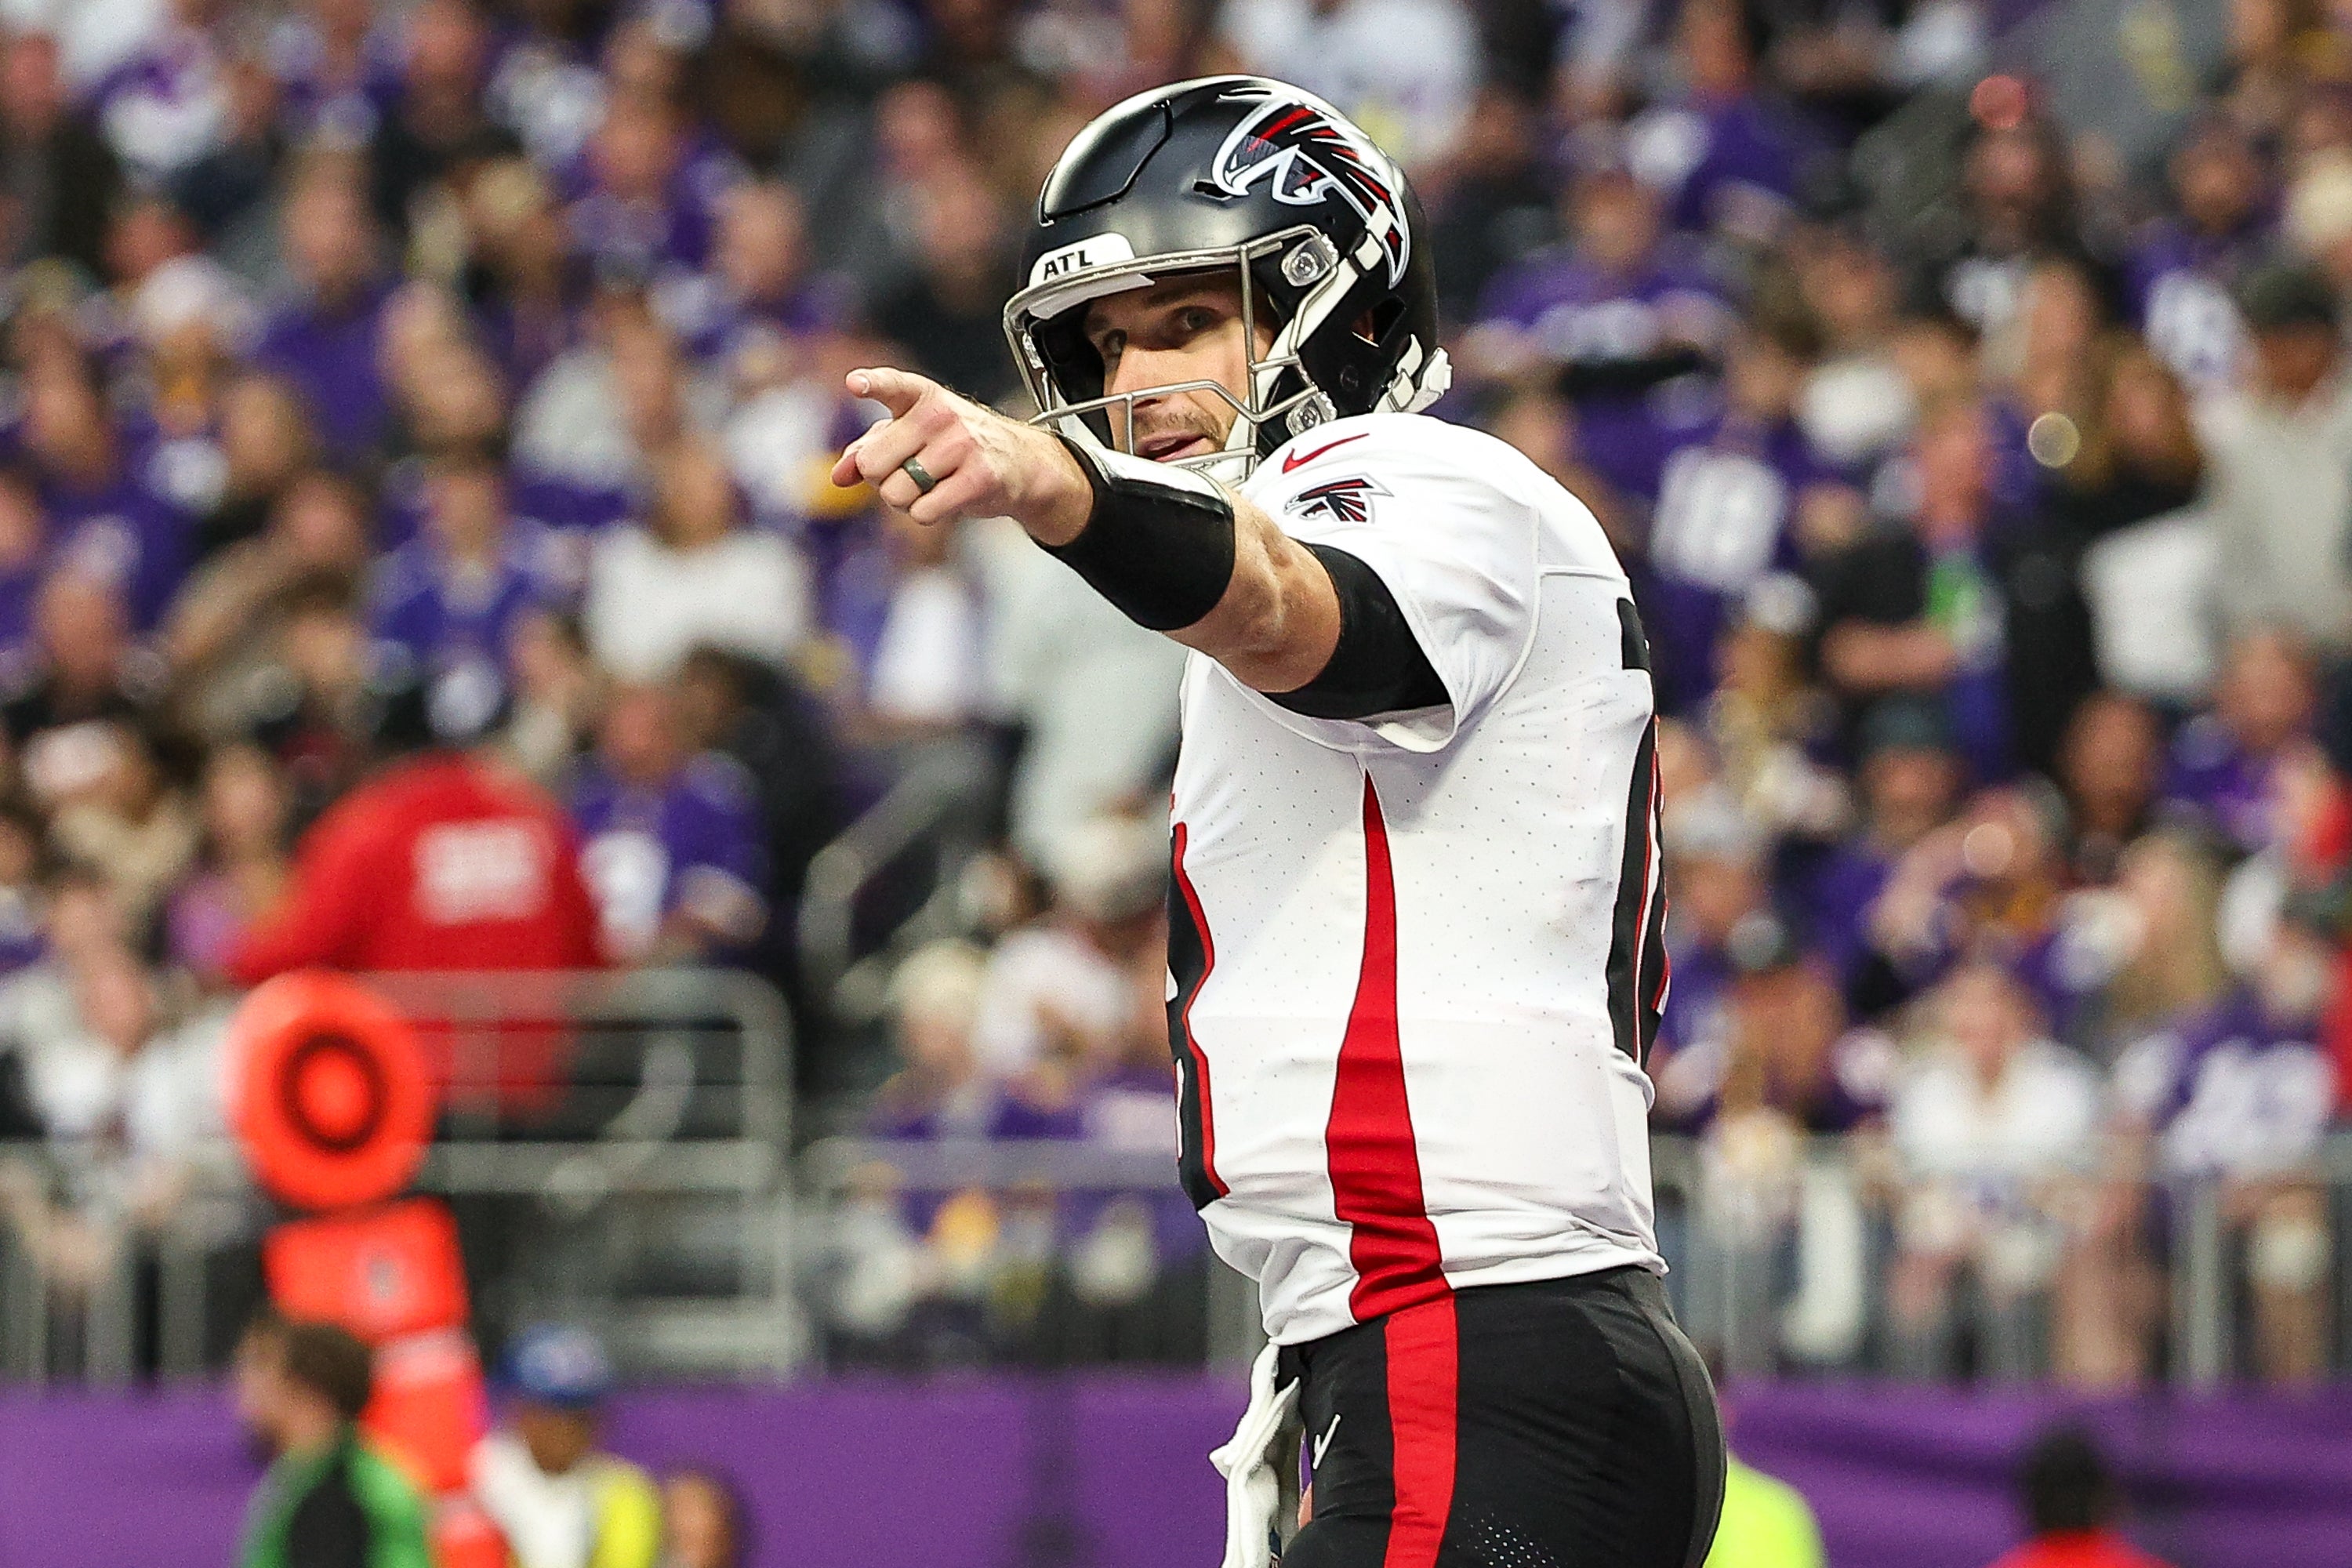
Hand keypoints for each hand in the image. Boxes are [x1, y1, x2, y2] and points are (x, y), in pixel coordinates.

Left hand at [829, 367, 1092, 543]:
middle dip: (881, 480)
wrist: (1019, 463)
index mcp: (921, 397)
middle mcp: (941, 415)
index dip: (873, 384)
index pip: (893, 385)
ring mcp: (961, 445)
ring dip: (905, 501)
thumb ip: (868, 449)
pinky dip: (926, 514)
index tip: (855, 384)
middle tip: (906, 474)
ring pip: (896, 493)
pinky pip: (924, 511)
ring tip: (929, 487)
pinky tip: (945, 499)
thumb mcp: (910, 437)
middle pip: (873, 464)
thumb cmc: (953, 447)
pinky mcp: (978, 478)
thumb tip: (838, 476)